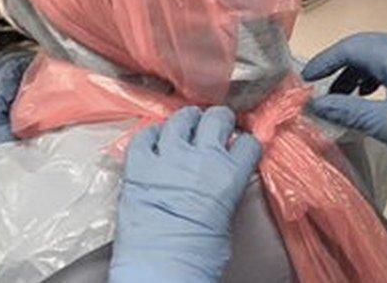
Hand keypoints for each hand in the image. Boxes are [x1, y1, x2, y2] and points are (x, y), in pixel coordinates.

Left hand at [109, 106, 261, 282]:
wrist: (159, 270)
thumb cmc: (197, 258)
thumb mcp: (225, 221)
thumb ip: (225, 194)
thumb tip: (220, 185)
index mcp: (229, 175)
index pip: (248, 143)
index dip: (246, 142)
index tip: (242, 143)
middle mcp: (202, 158)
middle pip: (217, 119)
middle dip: (220, 119)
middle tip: (218, 124)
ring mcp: (168, 158)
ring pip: (180, 119)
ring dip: (187, 120)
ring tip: (187, 122)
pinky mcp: (139, 165)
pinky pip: (144, 136)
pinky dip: (151, 134)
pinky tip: (155, 138)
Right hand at [302, 33, 386, 231]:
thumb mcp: (382, 123)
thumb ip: (346, 109)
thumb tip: (315, 103)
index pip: (354, 47)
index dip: (326, 60)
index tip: (305, 78)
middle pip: (365, 45)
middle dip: (339, 62)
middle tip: (318, 81)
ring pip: (378, 56)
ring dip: (355, 71)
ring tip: (339, 94)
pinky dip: (371, 76)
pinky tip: (364, 95)